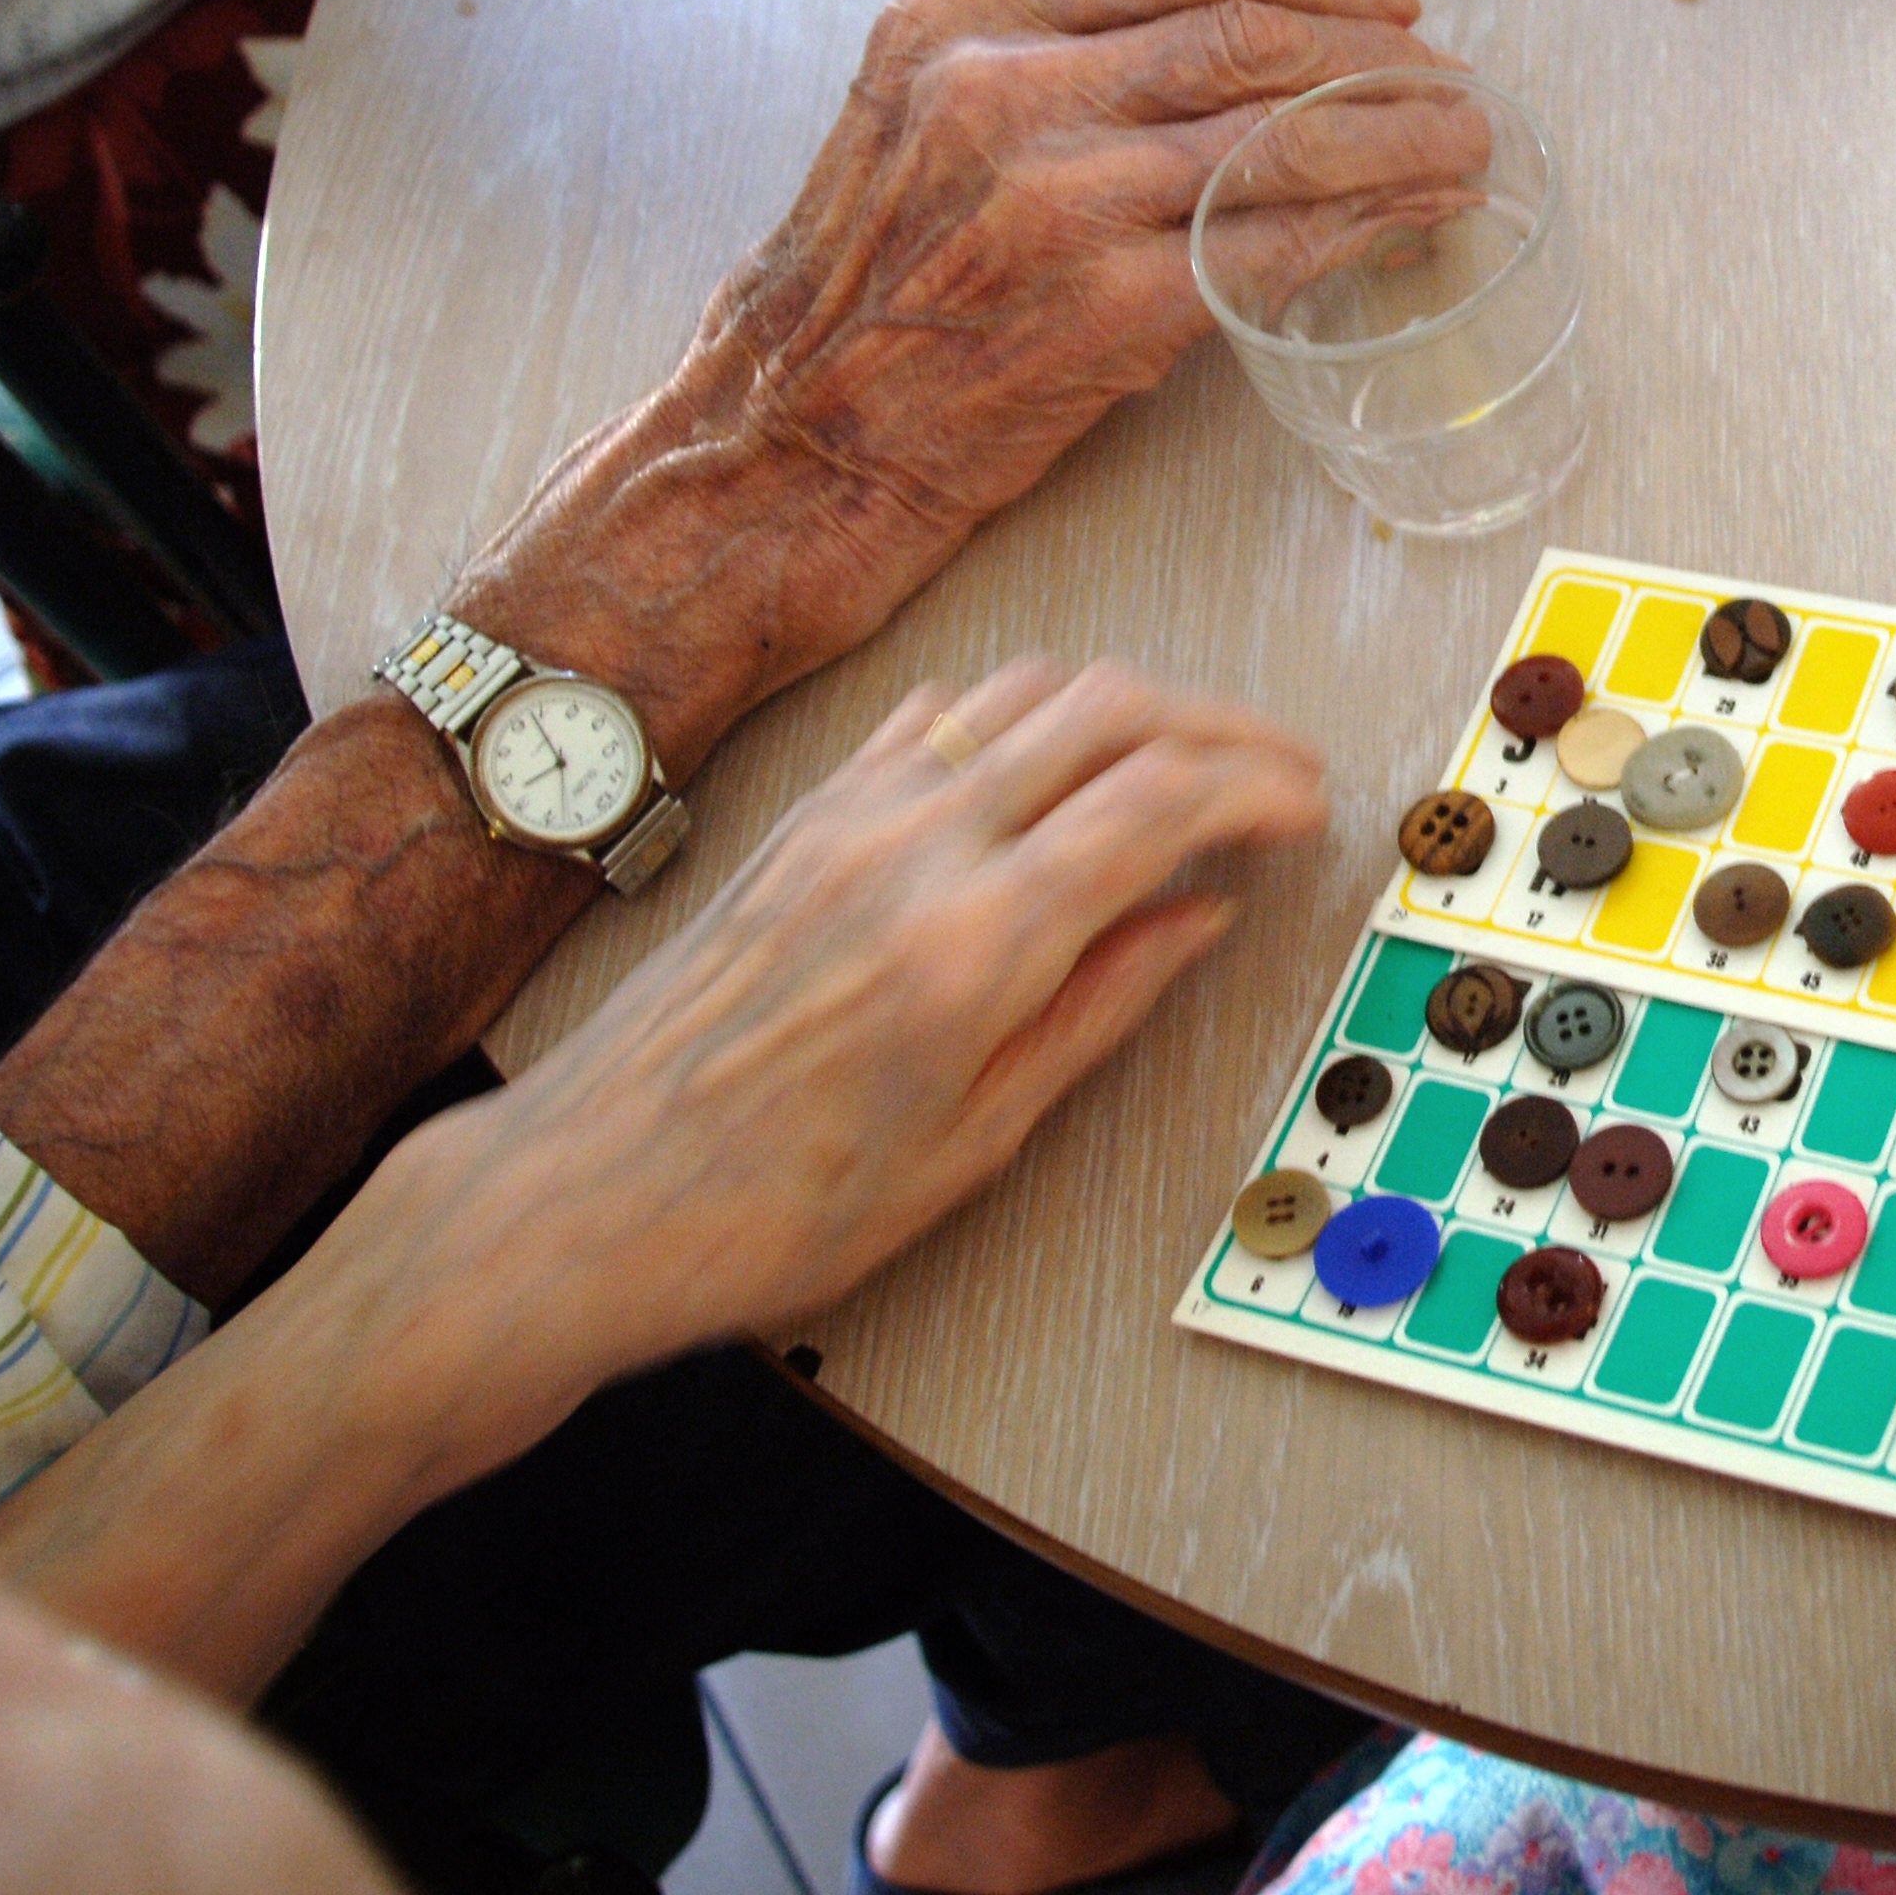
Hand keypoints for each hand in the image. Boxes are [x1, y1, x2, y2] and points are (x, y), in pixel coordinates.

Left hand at [0, 654, 1327, 1697]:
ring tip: (1185, 754)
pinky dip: (1026, 711)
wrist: (584, 1196)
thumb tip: (1194, 920)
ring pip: (1027, 688)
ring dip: (1129, 700)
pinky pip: (941, 714)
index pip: (1163, 798)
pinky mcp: (806, 814)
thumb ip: (1097, 1010)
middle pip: (1111, 707)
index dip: (1260, 785)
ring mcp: (852, 813)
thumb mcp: (972, 1142)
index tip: (1311, 807)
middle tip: (1278, 769)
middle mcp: (916, 844)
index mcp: (976, 939)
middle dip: (1220, 722)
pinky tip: (1050, 759)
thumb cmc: (766, 1207)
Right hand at [481, 0, 1480, 751]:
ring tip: (1468, 145)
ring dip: (1401, 140)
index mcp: (957, 24)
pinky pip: (1272, 251)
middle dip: (1376, 56)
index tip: (1387, 1)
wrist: (778, 453)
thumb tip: (1222, 64)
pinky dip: (1365, 230)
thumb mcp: (915, 131)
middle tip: (1449, 81)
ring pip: (1278, 138)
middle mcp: (1001, 90)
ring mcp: (1052, 197)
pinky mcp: (1097, 308)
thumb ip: (1045, 72)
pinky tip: (1418, 225)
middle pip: (1247, 34)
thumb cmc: (855, 310)